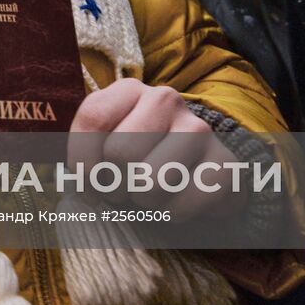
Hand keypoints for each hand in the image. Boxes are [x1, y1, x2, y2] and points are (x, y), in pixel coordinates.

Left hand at [69, 78, 244, 219]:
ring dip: (142, 202)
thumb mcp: (106, 144)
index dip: (82, 161)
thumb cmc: (141, 158)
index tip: (88, 182)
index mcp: (130, 89)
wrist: (200, 172)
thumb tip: (79, 185)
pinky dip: (170, 215)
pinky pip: (180, 206)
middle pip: (120, 153)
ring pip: (148, 183)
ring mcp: (199, 129)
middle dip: (114, 185)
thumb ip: (84, 156)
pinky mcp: (224, 164)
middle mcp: (165, 100)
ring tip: (150, 194)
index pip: (93, 118)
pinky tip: (176, 201)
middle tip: (123, 189)